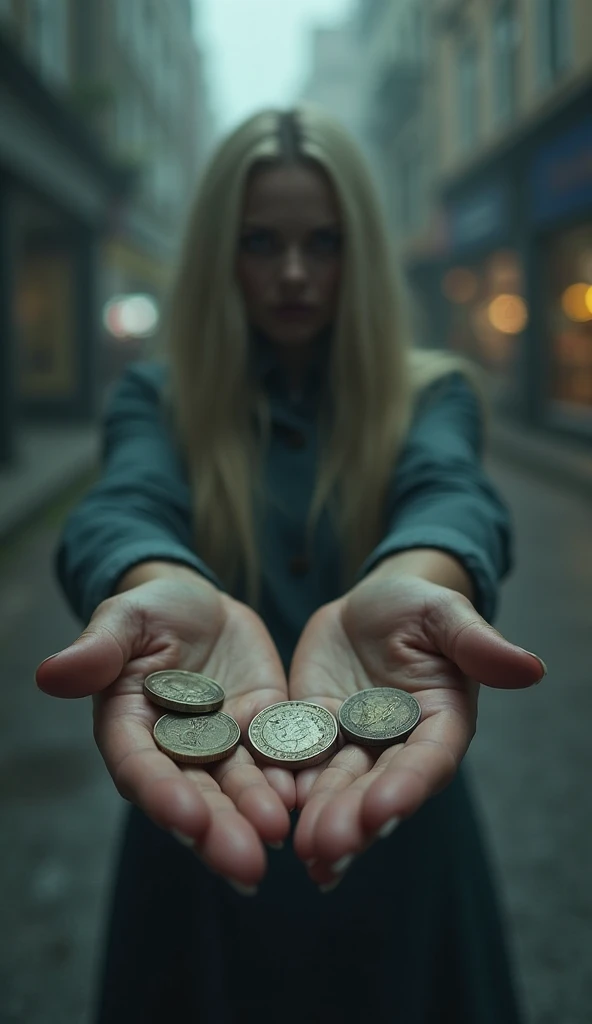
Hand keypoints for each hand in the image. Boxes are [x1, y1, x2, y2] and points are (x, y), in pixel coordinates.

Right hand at [36, 577, 293, 890]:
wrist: (202, 604)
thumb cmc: (151, 610)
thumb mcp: (124, 619)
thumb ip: (98, 650)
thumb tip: (50, 673)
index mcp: (130, 729)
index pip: (141, 770)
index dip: (162, 795)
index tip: (187, 819)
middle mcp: (176, 751)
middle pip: (195, 796)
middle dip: (218, 830)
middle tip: (246, 865)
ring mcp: (223, 744)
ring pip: (239, 787)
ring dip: (257, 814)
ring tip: (279, 837)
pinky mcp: (263, 728)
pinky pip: (278, 756)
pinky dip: (292, 778)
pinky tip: (308, 796)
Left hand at [289, 573, 544, 885]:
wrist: (366, 603)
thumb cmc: (416, 605)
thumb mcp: (444, 613)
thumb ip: (478, 644)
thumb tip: (532, 668)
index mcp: (439, 721)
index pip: (427, 761)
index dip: (408, 786)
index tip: (385, 810)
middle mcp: (396, 744)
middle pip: (377, 788)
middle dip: (354, 818)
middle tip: (328, 847)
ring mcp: (352, 743)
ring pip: (335, 787)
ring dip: (320, 819)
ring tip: (303, 851)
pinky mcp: (311, 733)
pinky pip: (295, 763)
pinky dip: (283, 790)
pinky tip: (265, 816)